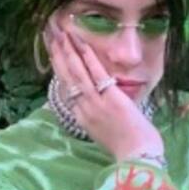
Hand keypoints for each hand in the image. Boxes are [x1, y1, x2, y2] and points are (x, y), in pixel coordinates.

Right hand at [45, 17, 163, 162]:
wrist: (138, 157)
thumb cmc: (127, 148)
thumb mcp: (104, 133)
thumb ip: (96, 116)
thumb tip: (95, 101)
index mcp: (82, 119)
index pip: (67, 89)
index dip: (58, 69)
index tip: (53, 53)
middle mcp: (84, 109)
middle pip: (67, 77)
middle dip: (57, 54)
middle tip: (50, 34)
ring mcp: (96, 103)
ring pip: (77, 72)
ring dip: (68, 50)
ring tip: (60, 32)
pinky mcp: (111, 97)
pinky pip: (96, 72)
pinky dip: (87, 56)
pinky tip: (80, 41)